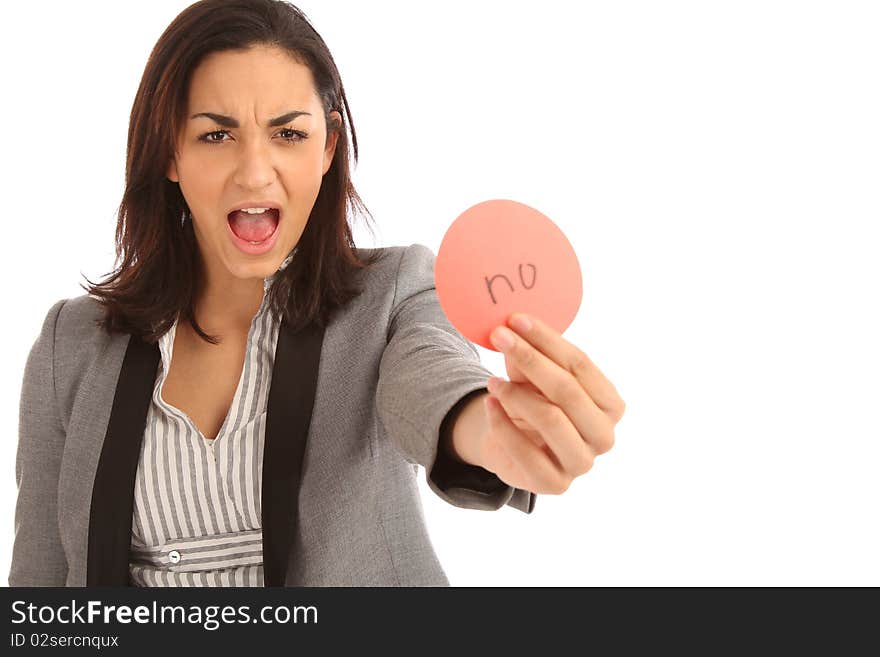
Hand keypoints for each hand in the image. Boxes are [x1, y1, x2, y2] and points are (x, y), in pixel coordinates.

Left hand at [480, 312, 625, 494]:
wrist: (511, 444)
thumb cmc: (532, 401)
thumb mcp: (533, 375)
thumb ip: (531, 353)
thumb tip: (515, 325)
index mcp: (611, 404)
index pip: (580, 365)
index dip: (547, 340)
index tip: (515, 320)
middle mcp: (604, 435)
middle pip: (568, 390)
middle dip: (530, 359)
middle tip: (499, 338)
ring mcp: (583, 463)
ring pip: (551, 419)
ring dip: (516, 394)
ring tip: (491, 380)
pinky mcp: (555, 484)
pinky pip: (525, 452)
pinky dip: (502, 424)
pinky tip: (489, 403)